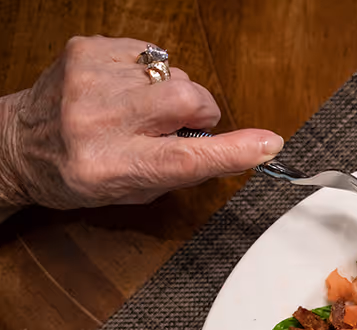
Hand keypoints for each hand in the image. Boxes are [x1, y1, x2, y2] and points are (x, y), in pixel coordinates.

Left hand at [0, 35, 282, 215]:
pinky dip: (150, 74)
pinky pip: (151, 55)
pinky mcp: (86, 50)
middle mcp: (98, 121)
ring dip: (171, 94)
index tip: (268, 144)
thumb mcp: (135, 190)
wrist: (19, 143)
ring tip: (141, 109)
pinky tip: (126, 89)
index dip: (234, 150)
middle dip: (199, 111)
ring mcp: (90, 80)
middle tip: (180, 126)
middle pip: (188, 99)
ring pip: (175, 75)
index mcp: (111, 167)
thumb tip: (242, 147)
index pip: (187, 158)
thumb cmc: (80, 173)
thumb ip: (185, 167)